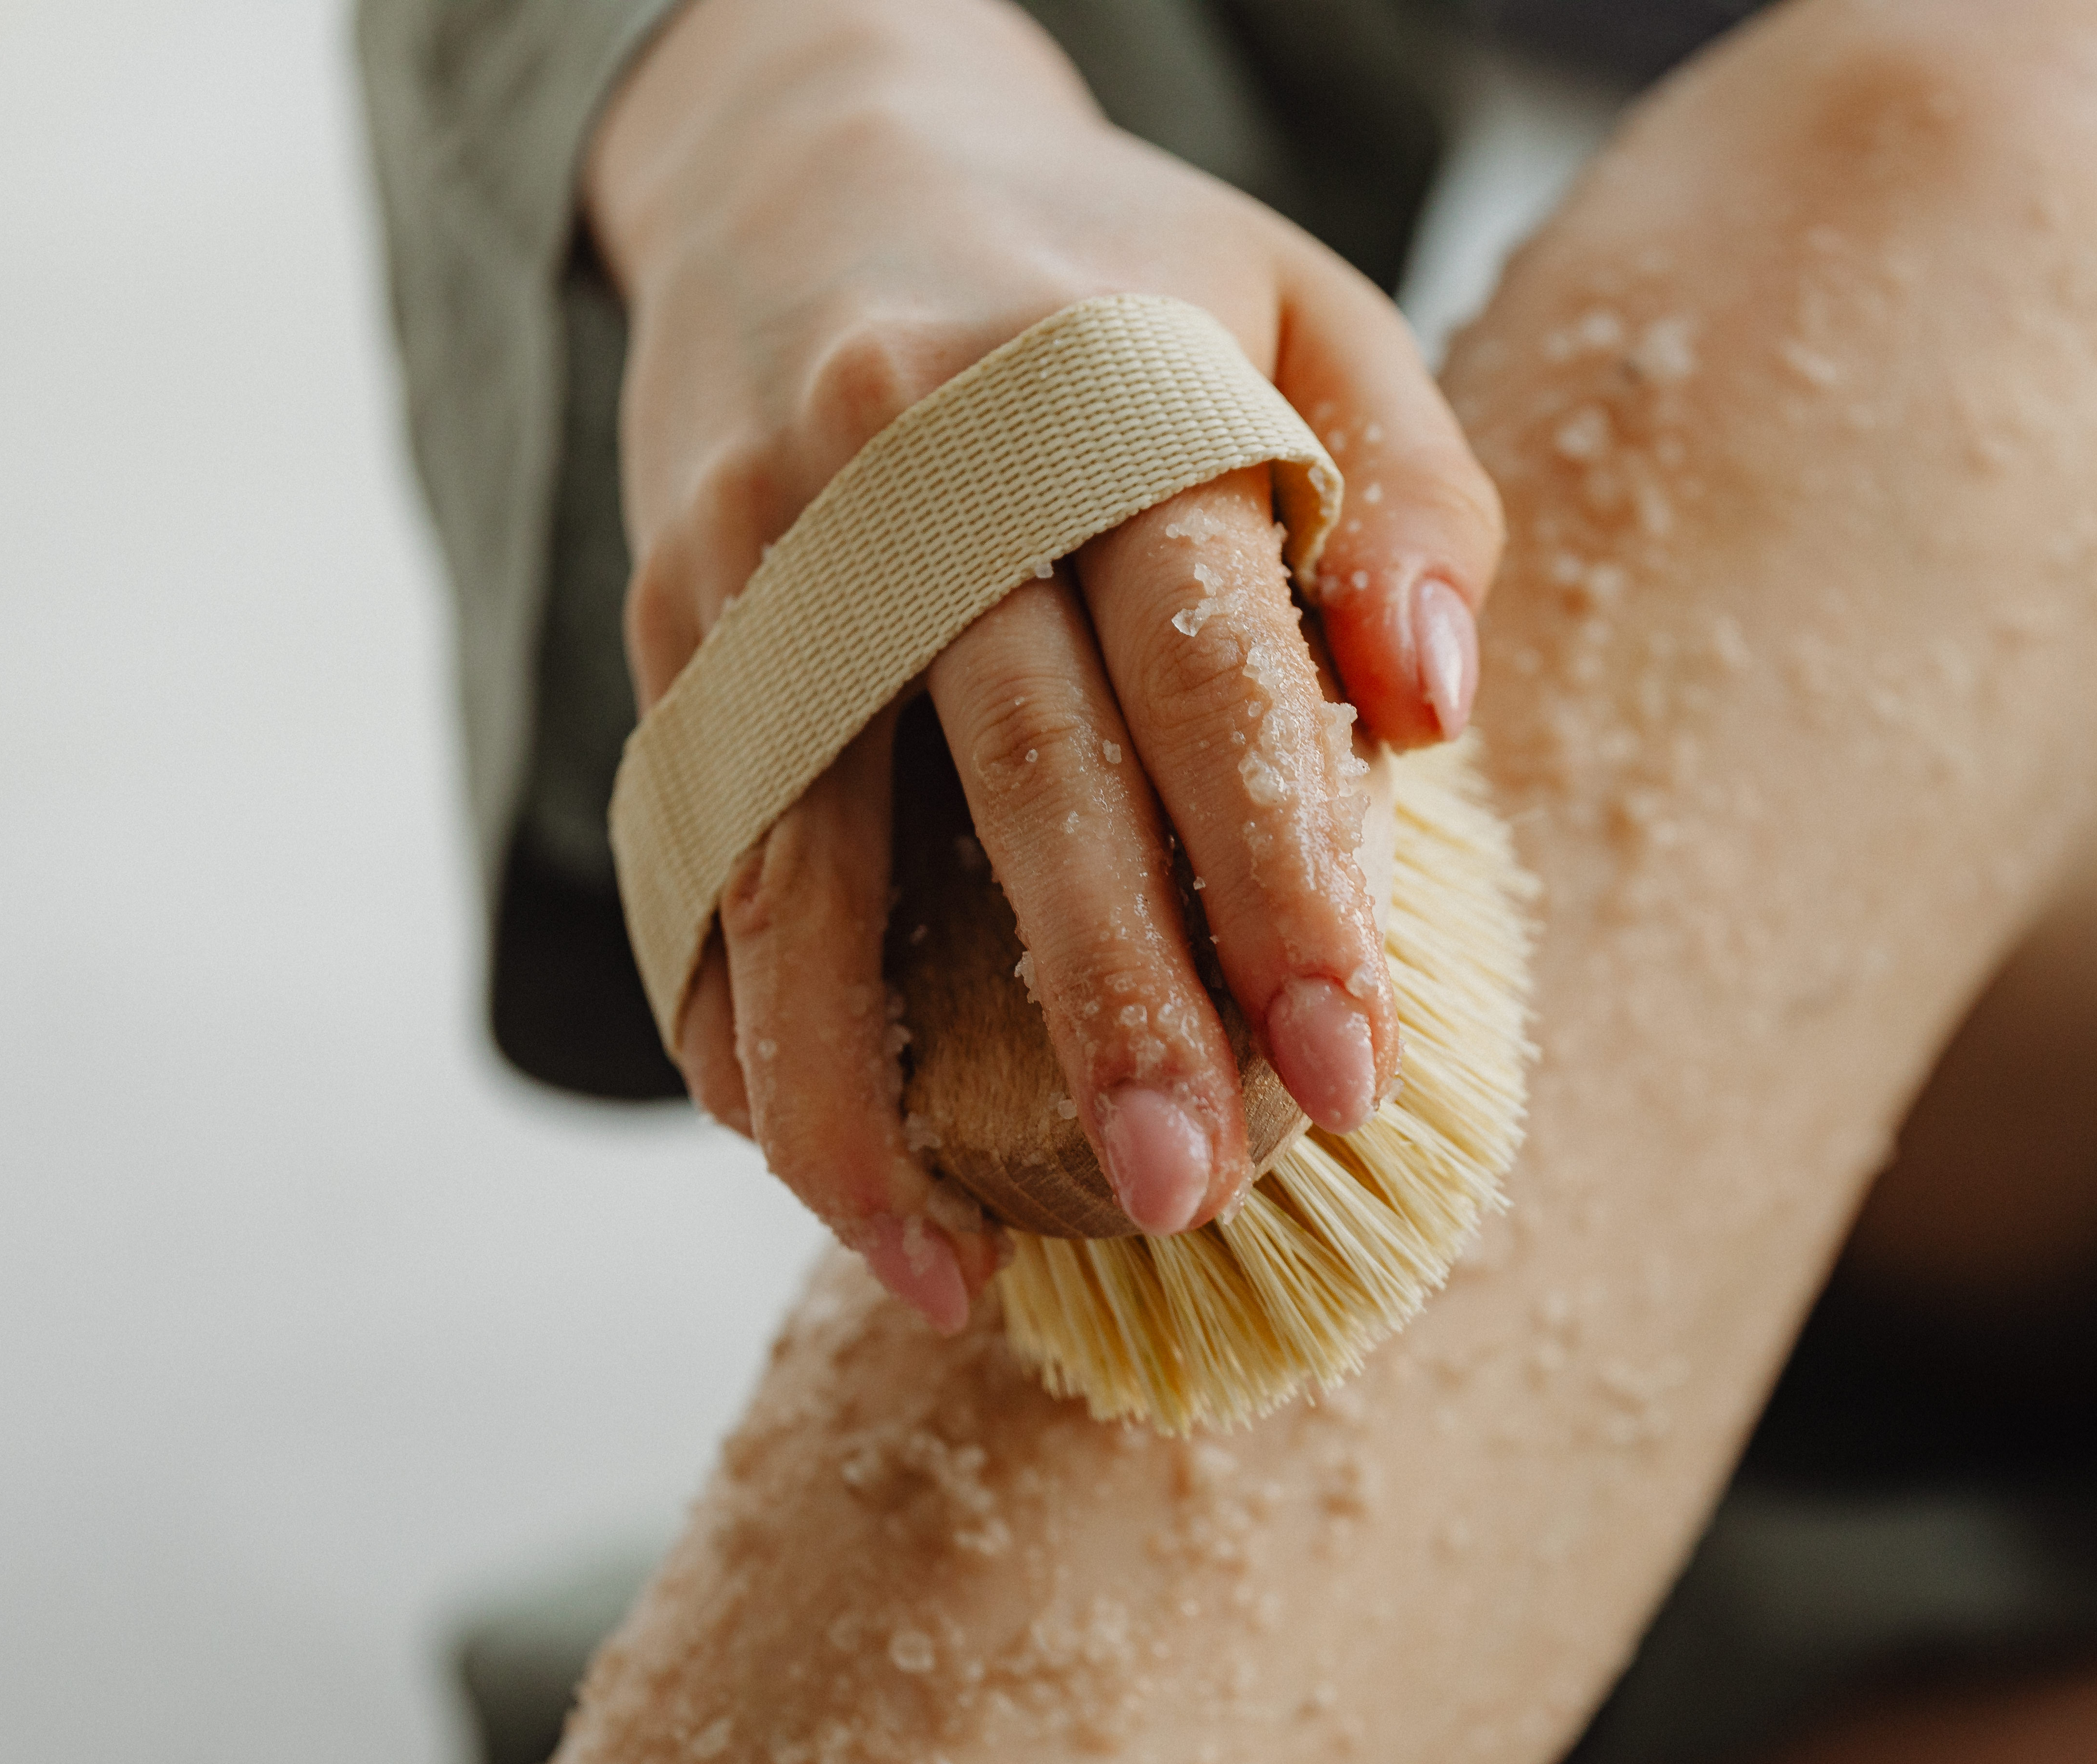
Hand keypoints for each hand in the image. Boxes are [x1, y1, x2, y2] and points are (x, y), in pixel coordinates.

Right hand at [585, 0, 1502, 1325]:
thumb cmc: (1120, 284)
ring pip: (800, 852)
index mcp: (1100, 391)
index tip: (1347, 1074)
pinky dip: (733, 1027)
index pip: (1204, 670)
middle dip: (1100, 1002)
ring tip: (946, 1272)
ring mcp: (759, 549)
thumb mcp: (1309, 320)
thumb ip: (1406, 501)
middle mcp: (909, 468)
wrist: (824, 158)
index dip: (1280, 881)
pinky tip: (812, 1171)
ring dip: (866, 1086)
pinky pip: (688, 854)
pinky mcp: (666, 617)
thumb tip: (1430, 706)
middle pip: (1013, 775)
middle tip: (1181, 1194)